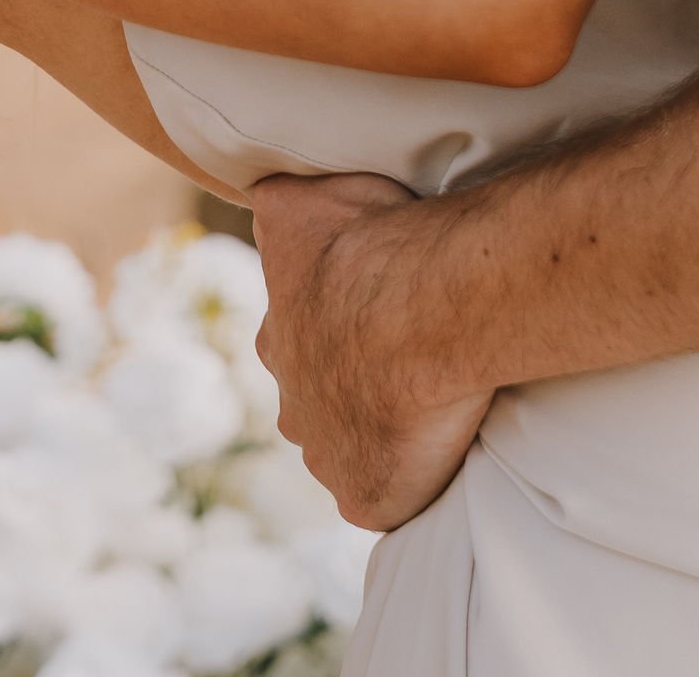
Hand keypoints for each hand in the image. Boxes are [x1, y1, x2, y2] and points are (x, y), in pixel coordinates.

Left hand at [250, 171, 495, 531]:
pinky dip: (402, 482)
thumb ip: (281, 205)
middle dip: (345, 387)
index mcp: (278, 335)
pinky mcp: (361, 496)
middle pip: (314, 400)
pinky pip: (378, 497)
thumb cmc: (373, 245)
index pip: (296, 338)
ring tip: (424, 410)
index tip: (373, 317)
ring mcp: (324, 454)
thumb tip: (264, 202)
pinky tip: (435, 456)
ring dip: (372, 433)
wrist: (421, 309)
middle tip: (399, 365)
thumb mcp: (301, 200)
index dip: (333, 328)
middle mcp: (291, 400)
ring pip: (342, 448)